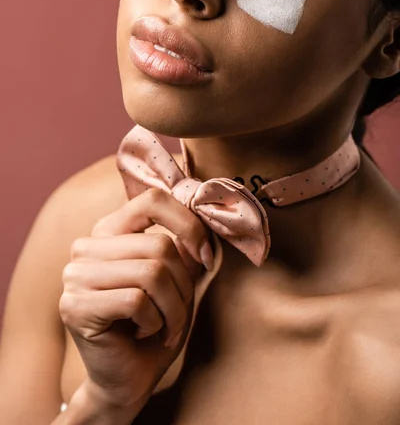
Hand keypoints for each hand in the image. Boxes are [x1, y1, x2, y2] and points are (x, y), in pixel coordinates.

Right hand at [59, 188, 213, 407]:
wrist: (128, 379)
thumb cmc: (154, 325)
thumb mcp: (177, 280)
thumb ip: (184, 247)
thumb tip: (206, 222)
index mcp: (109, 230)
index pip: (153, 200)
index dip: (188, 224)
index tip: (206, 255)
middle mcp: (87, 247)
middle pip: (160, 244)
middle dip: (184, 285)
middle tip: (178, 313)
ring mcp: (76, 276)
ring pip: (152, 272)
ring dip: (173, 308)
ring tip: (165, 326)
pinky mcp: (75, 306)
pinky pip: (138, 301)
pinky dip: (156, 323)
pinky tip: (143, 333)